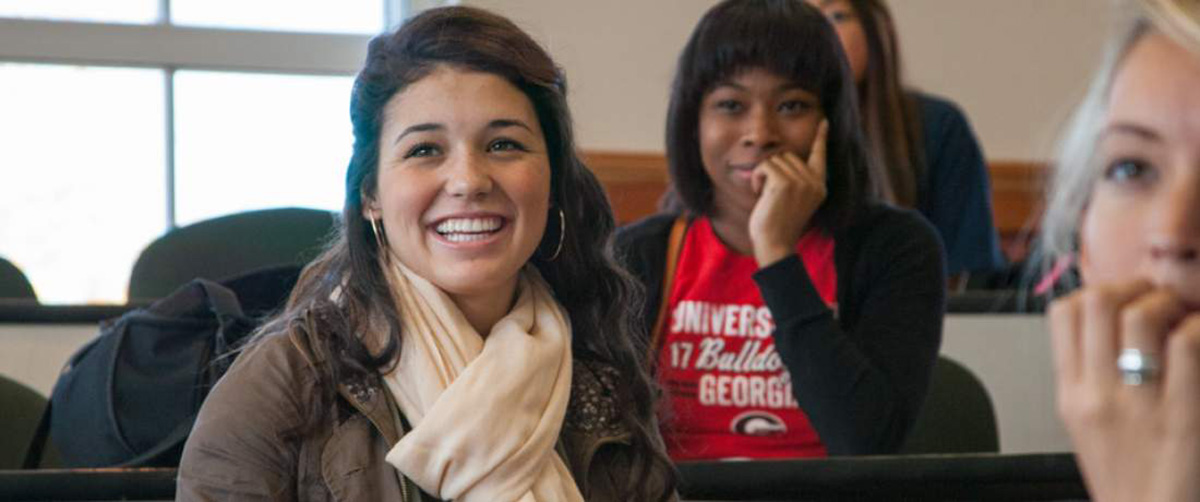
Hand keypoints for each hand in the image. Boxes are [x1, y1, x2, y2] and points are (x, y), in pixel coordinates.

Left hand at [748, 120, 827, 266]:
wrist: (775, 244)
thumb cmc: (778, 225)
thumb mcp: (792, 200)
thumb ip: (795, 180)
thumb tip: (784, 157)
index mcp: (819, 186)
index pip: (820, 156)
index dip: (821, 138)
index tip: (824, 122)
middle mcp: (814, 182)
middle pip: (788, 155)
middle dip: (772, 169)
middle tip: (769, 193)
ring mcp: (801, 182)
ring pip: (775, 159)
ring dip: (763, 174)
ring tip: (764, 195)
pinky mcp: (785, 183)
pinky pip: (765, 166)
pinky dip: (756, 178)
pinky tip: (758, 193)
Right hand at [1050, 281, 1199, 501]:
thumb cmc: (1128, 482)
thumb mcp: (1087, 429)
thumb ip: (1091, 380)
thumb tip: (1110, 329)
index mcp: (1072, 397)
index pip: (1062, 314)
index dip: (1095, 292)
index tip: (1121, 302)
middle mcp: (1098, 397)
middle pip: (1098, 302)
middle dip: (1134, 288)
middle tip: (1157, 301)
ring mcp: (1139, 408)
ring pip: (1142, 317)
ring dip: (1170, 305)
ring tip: (1185, 320)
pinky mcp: (1184, 420)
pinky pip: (1188, 346)